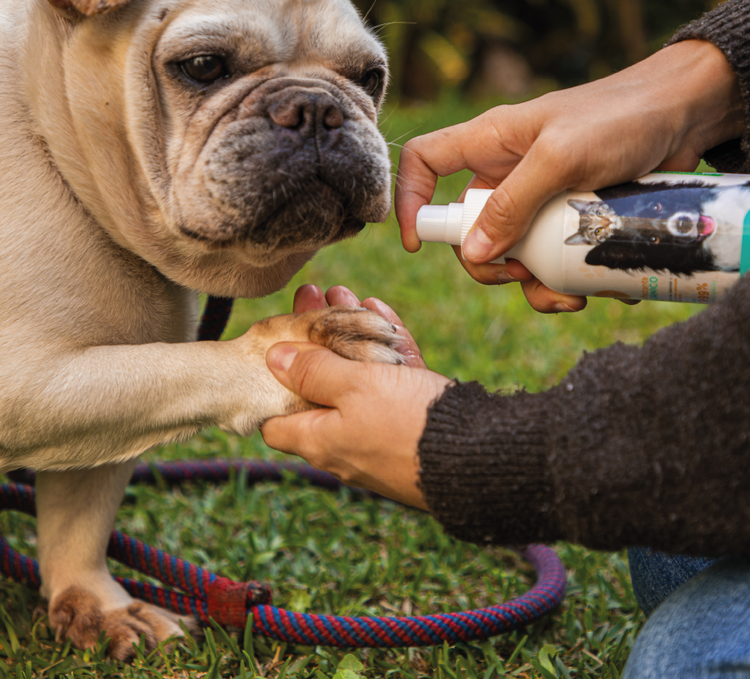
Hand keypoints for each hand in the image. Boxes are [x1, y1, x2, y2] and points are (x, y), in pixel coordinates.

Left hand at [260, 286, 449, 507]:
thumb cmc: (407, 422)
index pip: (276, 423)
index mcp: (321, 441)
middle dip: (317, 341)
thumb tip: (274, 359)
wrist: (479, 455)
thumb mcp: (353, 387)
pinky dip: (384, 352)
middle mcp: (346, 444)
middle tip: (316, 299)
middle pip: (320, 387)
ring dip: (352, 338)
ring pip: (359, 380)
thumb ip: (313, 371)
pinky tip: (380, 313)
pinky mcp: (411, 426)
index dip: (270, 388)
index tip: (276, 351)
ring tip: (346, 295)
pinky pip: (391, 385)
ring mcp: (380, 436)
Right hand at [396, 40, 744, 312]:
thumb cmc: (621, 118)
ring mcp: (539, 198)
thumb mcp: (561, 157)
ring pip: (512, 253)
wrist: (688, 115)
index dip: (410, 200)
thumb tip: (475, 253)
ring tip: (570, 293)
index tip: (419, 245)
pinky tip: (598, 286)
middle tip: (518, 275)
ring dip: (533, 283)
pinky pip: (553, 258)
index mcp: (490, 143)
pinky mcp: (571, 217)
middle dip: (487, 263)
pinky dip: (568, 280)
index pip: (425, 162)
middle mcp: (507, 172)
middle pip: (468, 228)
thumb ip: (513, 203)